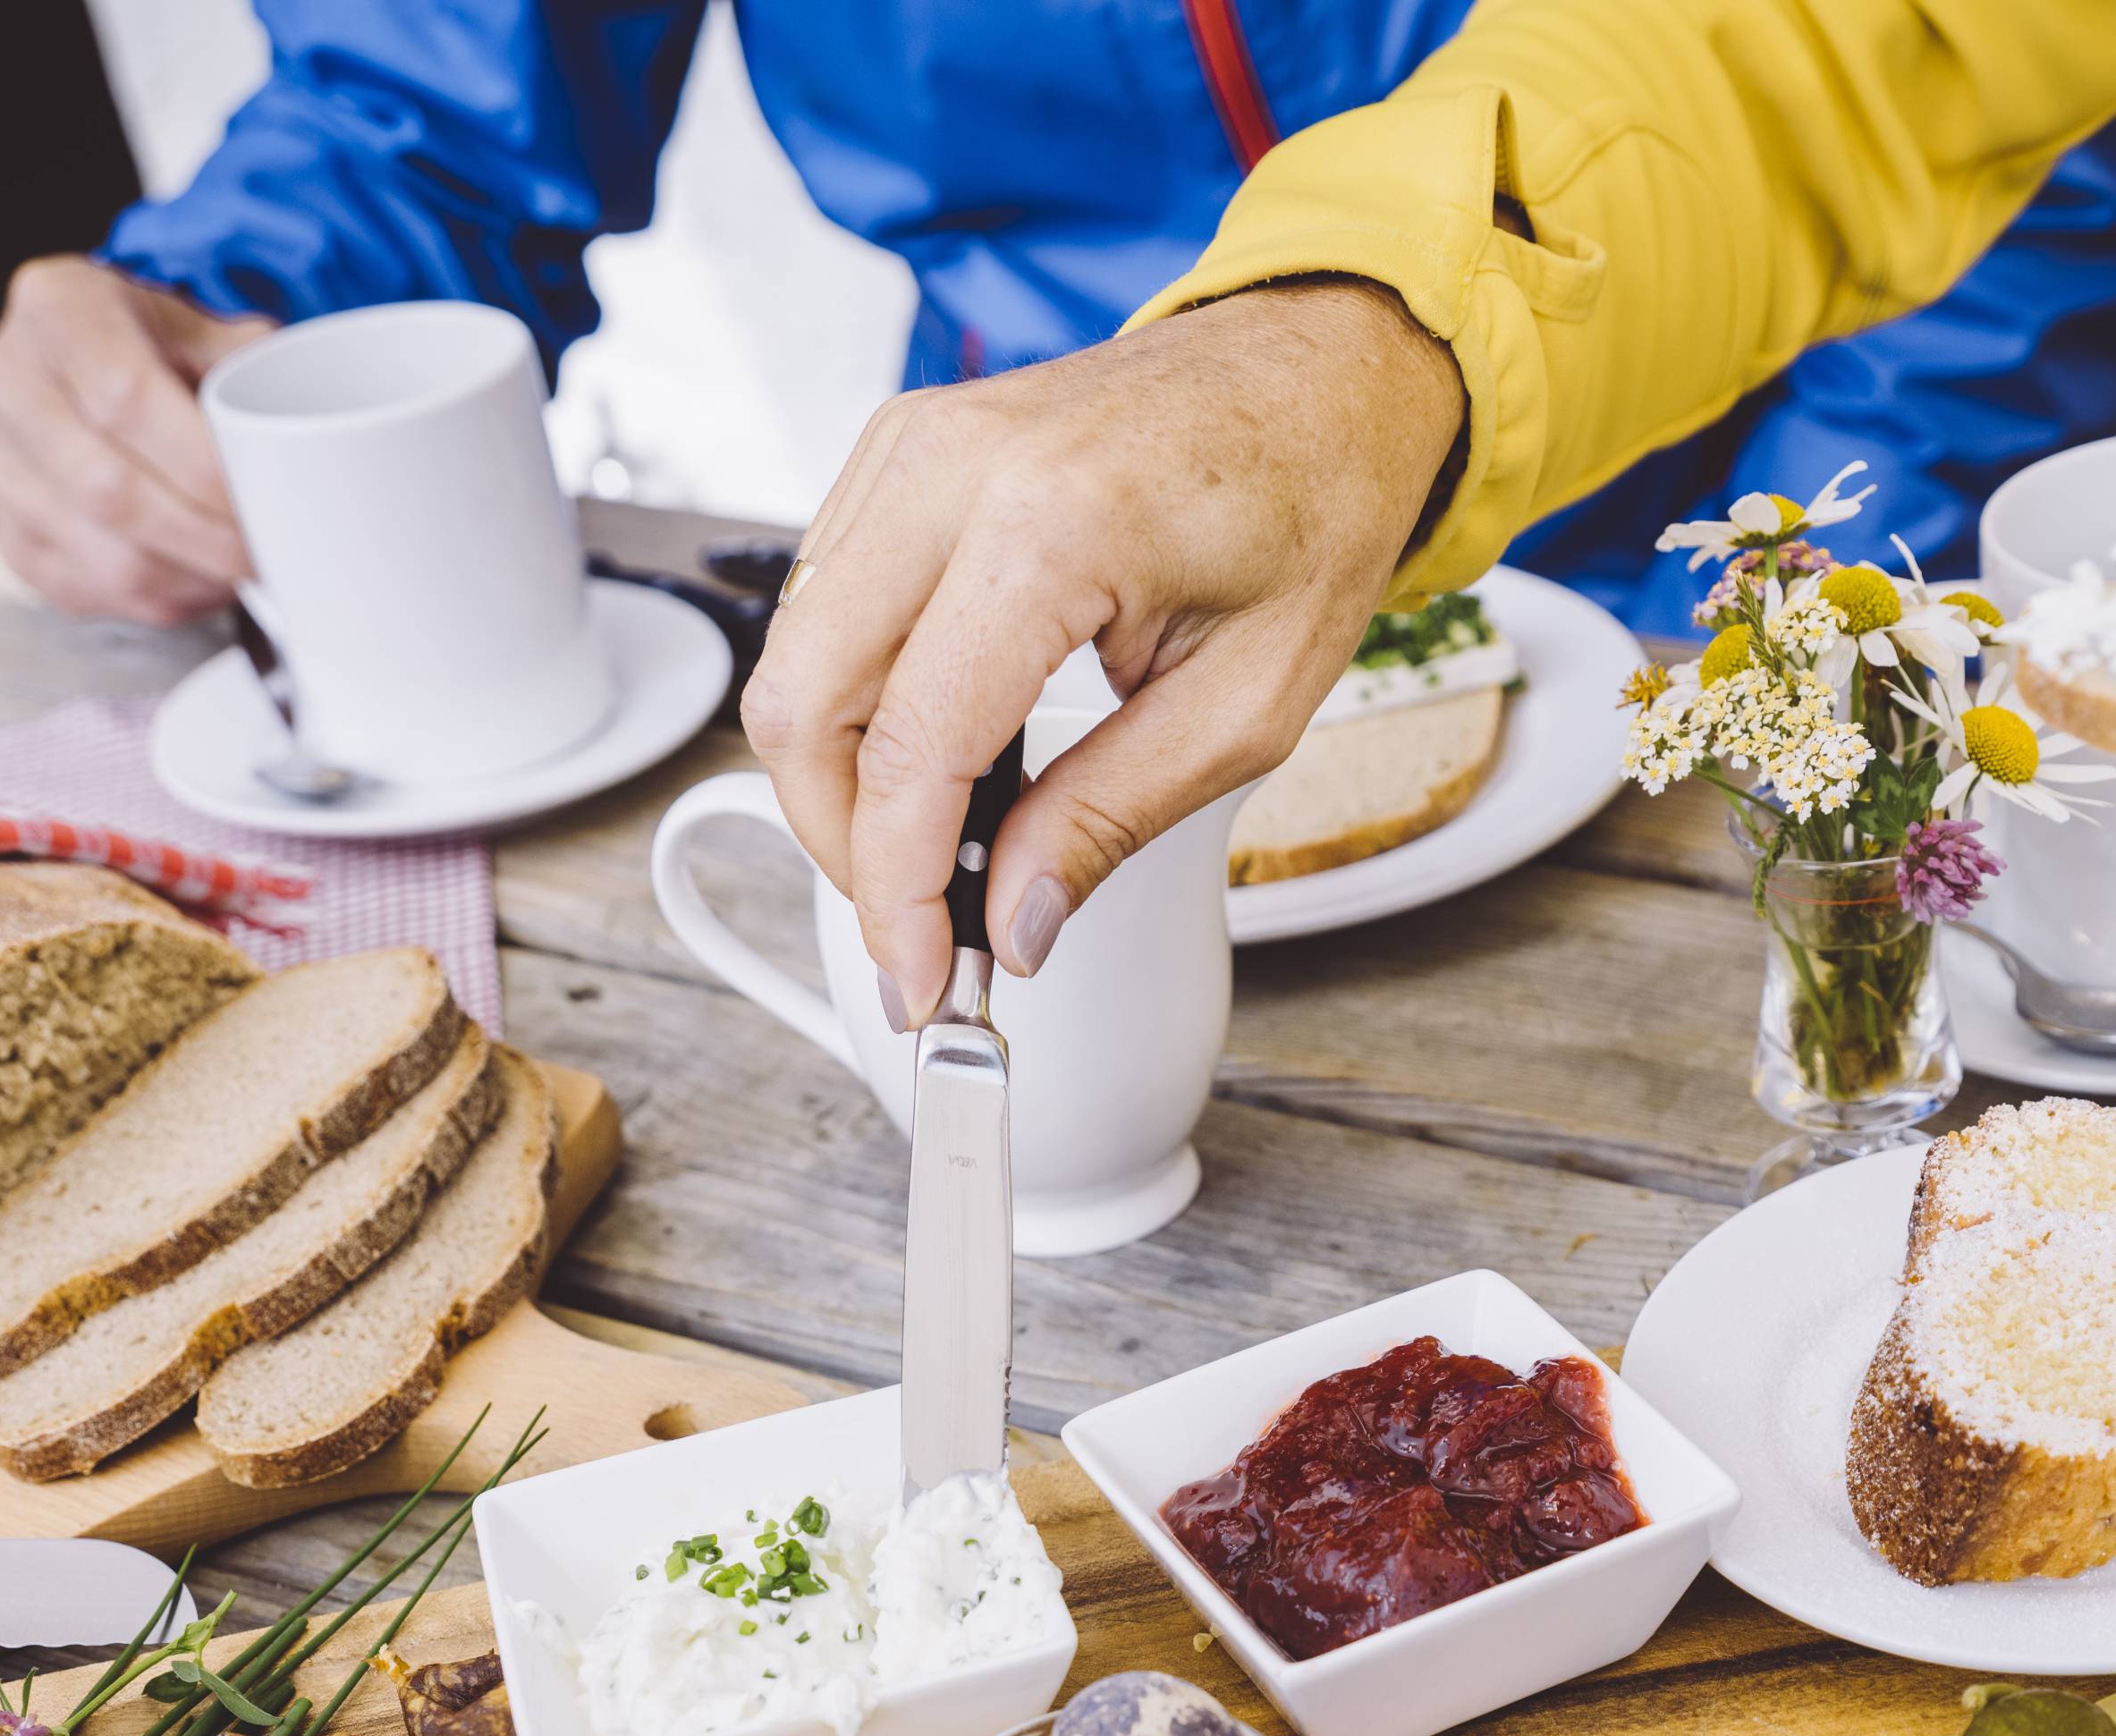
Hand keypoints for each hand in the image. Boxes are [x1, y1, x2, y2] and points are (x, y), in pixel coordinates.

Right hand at [0, 258, 270, 626]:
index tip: (266, 502)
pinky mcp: (12, 537)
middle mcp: (4, 381)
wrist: (90, 371)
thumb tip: (313, 440)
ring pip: (108, 557)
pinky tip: (204, 581)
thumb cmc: (159, 348)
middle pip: (111, 490)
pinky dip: (168, 601)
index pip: (124, 398)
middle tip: (271, 556)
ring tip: (246, 571)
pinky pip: (99, 593)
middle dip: (209, 539)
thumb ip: (250, 366)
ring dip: (195, 580)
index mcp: (54, 307)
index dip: (203, 468)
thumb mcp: (202, 326)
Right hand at [744, 280, 1468, 1024]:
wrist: (1319, 371)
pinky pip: (826, 605)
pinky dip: (858, 706)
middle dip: (844, 846)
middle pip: (802, 701)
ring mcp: (910, 443)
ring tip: (939, 858)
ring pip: (795, 655)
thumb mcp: (1244, 709)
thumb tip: (1011, 926)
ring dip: (842, 782)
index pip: (912, 748)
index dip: (898, 892)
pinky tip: (941, 764)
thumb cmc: (1309, 512)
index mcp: (1052, 524)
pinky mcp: (899, 451)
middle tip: (921, 932)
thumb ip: (1109, 820)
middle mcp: (950, 466)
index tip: (924, 983)